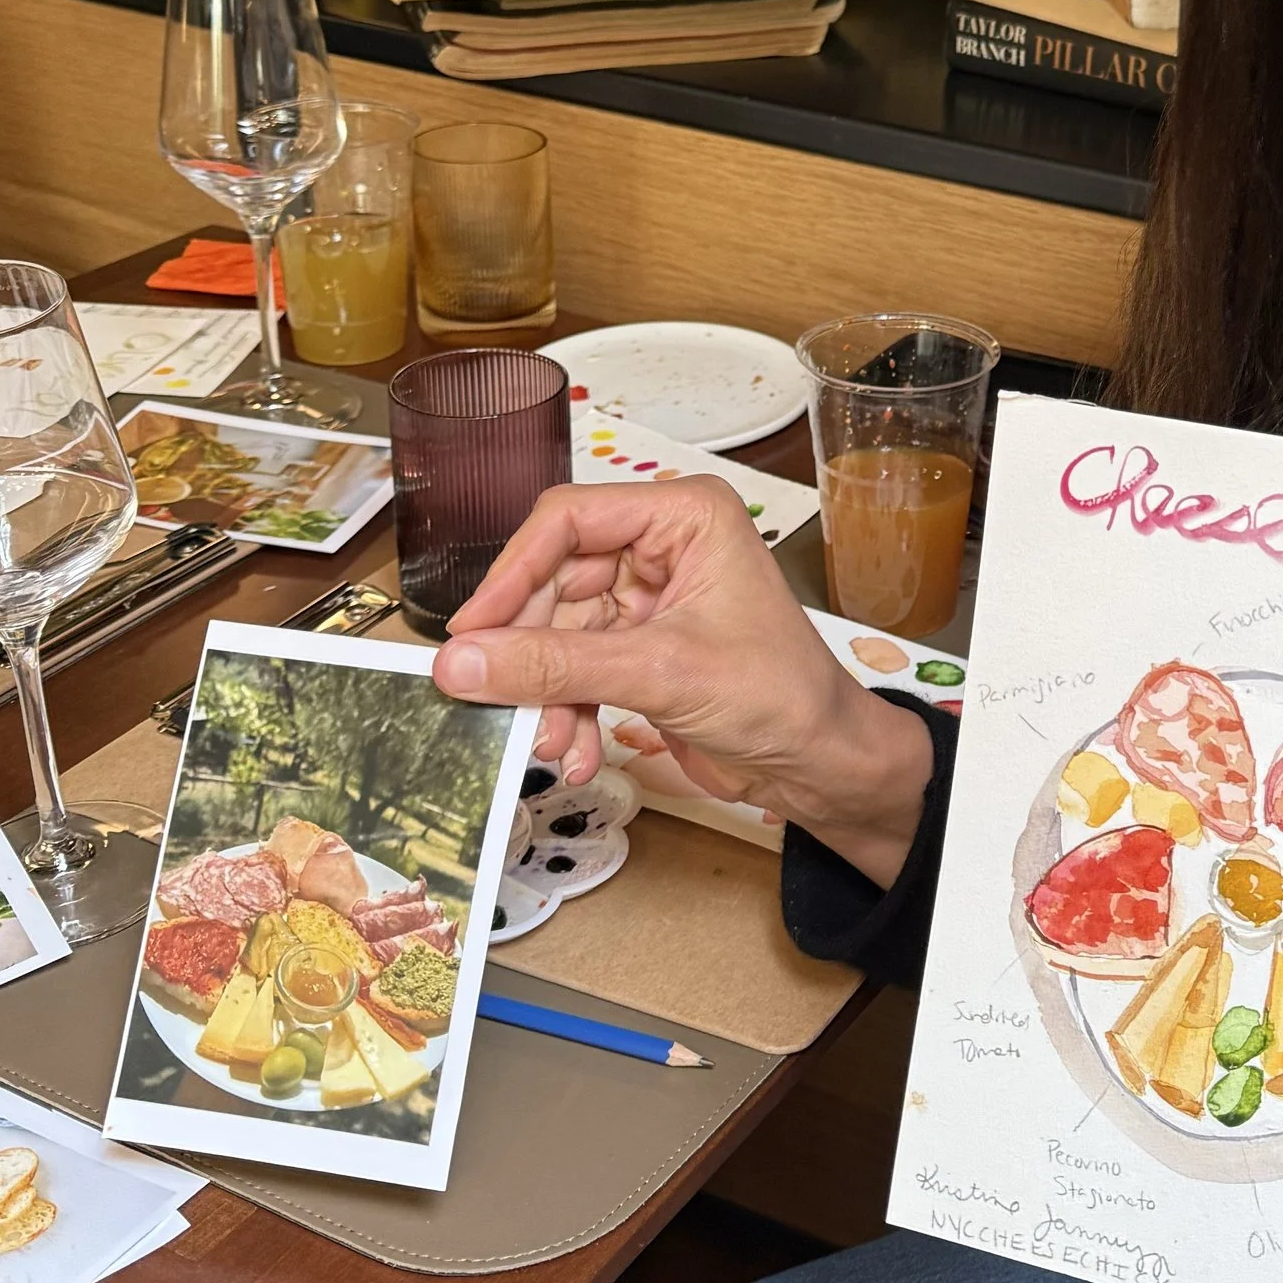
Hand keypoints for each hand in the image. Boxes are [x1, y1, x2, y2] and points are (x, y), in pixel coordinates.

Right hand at [431, 478, 934, 889]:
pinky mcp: (643, 649)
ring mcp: (651, 599)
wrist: (822, 765)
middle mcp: (664, 546)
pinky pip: (577, 669)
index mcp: (685, 517)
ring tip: (550, 743)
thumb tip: (460, 662)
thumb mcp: (660, 673)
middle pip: (554, 580)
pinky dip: (568, 711)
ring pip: (559, 633)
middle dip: (528, 648)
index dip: (512, 575)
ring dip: (546, 692)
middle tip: (488, 697)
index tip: (469, 633)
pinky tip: (576, 754)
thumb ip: (556, 666)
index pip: (568, 521)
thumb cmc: (779, 696)